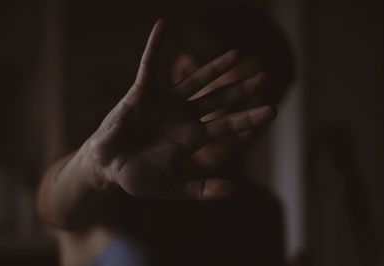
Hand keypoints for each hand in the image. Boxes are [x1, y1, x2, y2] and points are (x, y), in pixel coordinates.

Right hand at [84, 20, 275, 199]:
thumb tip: (234, 191)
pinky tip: (163, 25)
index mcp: (193, 137)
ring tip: (237, 54)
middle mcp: (184, 116)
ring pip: (195, 80)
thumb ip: (201, 189)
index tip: (273, 111)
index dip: (249, 118)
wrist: (110, 167)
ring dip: (214, 67)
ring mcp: (165, 102)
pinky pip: (149, 64)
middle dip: (240, 89)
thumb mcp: (172, 188)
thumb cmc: (139, 177)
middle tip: (263, 77)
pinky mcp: (143, 92)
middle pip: (218, 99)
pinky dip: (155, 45)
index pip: (227, 125)